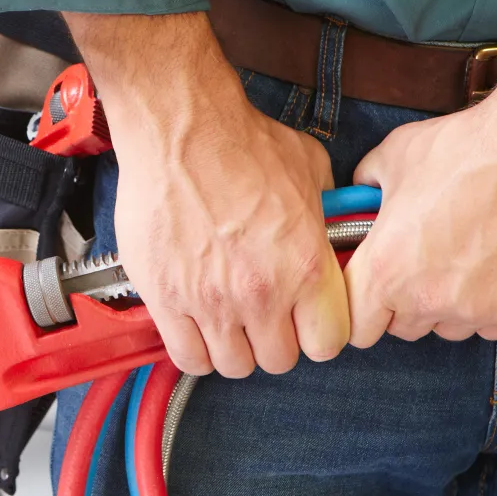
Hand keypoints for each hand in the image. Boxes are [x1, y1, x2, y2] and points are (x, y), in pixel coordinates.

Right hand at [111, 88, 348, 377]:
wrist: (180, 129)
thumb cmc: (240, 141)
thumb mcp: (309, 170)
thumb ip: (325, 212)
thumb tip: (330, 226)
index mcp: (305, 266)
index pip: (327, 343)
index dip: (318, 334)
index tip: (306, 322)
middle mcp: (262, 293)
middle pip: (279, 360)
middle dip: (275, 342)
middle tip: (263, 318)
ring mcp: (211, 301)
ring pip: (233, 366)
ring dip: (234, 348)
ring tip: (227, 322)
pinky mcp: (167, 300)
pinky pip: (187, 358)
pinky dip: (194, 350)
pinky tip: (195, 327)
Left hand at [343, 96, 496, 344]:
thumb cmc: (468, 149)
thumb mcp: (395, 157)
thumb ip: (366, 186)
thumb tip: (360, 194)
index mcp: (385, 270)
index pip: (358, 326)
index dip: (365, 311)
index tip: (377, 297)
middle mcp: (427, 299)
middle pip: (404, 328)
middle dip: (409, 303)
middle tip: (429, 262)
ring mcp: (476, 311)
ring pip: (450, 328)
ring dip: (453, 305)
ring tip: (471, 256)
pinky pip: (495, 325)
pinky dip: (495, 305)